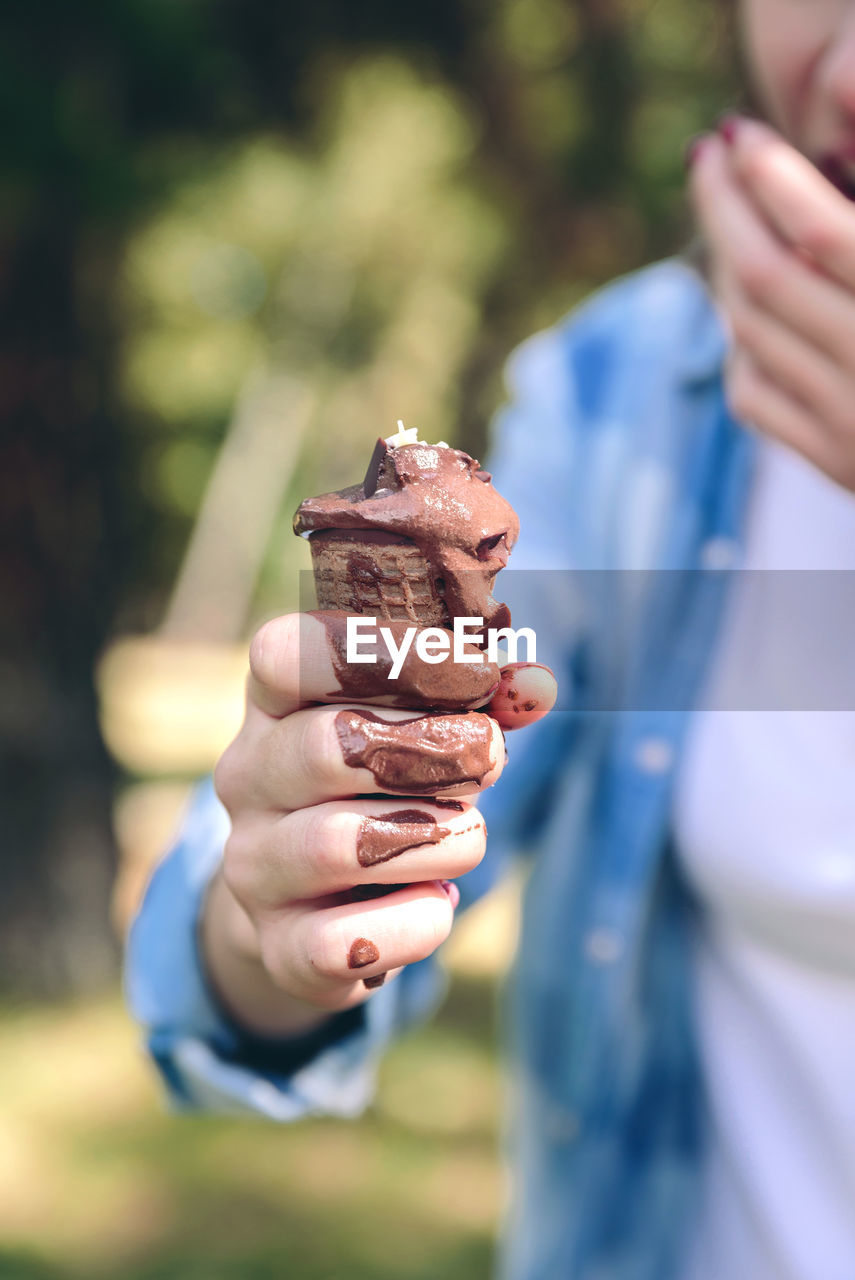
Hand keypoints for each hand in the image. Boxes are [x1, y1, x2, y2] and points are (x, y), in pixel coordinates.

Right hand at [203, 612, 556, 1036]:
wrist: (317, 905)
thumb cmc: (382, 789)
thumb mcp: (416, 729)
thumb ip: (474, 699)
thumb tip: (537, 688)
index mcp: (273, 706)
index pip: (288, 656)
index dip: (384, 655)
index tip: (472, 673)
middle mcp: (247, 780)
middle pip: (327, 746)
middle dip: (435, 751)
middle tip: (490, 759)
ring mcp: (255, 866)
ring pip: (342, 845)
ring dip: (438, 839)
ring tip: (467, 837)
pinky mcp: (281, 948)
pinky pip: (345, 943)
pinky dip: (416, 923)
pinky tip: (436, 902)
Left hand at [689, 116, 854, 490]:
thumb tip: (839, 161)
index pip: (823, 234)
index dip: (769, 174)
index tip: (738, 133)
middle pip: (762, 278)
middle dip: (721, 207)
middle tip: (704, 156)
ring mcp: (849, 424)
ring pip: (749, 333)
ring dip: (721, 265)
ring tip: (725, 216)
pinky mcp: (834, 463)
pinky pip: (754, 396)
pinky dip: (739, 346)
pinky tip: (745, 308)